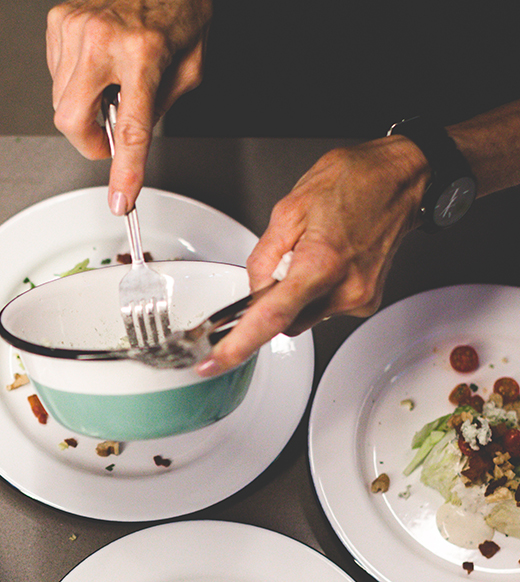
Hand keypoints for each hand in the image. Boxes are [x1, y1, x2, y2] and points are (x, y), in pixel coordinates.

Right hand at [47, 0, 210, 214]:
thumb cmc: (177, 3)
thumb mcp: (189, 64)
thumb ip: (160, 108)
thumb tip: (132, 140)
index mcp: (144, 52)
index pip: (130, 130)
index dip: (125, 172)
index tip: (120, 200)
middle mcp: (102, 39)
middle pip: (70, 121)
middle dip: (88, 139)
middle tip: (108, 135)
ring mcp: (74, 27)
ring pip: (61, 101)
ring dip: (84, 105)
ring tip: (111, 79)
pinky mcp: (58, 21)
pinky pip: (56, 74)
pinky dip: (75, 79)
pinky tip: (98, 61)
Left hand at [196, 135, 430, 376]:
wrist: (402, 179)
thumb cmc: (354, 183)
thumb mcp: (289, 210)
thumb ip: (263, 259)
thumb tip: (252, 292)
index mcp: (320, 262)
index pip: (270, 317)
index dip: (238, 345)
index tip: (216, 363)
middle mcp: (343, 288)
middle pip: (285, 320)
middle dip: (274, 301)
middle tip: (286, 264)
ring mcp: (358, 298)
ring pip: (303, 317)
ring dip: (298, 294)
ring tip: (317, 253)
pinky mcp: (366, 302)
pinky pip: (324, 309)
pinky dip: (318, 292)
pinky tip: (331, 262)